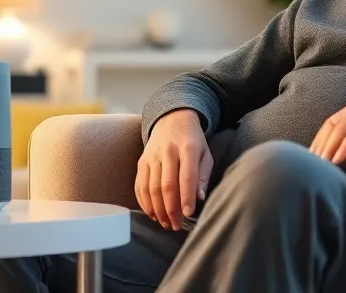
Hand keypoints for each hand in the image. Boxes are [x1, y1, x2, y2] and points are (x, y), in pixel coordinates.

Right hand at [135, 109, 212, 230]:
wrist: (172, 120)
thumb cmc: (193, 142)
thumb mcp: (205, 154)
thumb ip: (203, 176)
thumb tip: (199, 198)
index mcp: (188, 148)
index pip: (186, 176)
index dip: (186, 197)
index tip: (188, 214)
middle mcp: (168, 151)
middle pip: (166, 185)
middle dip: (171, 209)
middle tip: (176, 225)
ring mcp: (152, 156)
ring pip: (151, 188)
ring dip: (157, 209)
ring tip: (165, 223)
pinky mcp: (142, 161)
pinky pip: (140, 185)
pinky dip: (144, 202)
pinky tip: (152, 213)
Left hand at [309, 74, 345, 164]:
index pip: (330, 123)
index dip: (319, 139)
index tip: (311, 156)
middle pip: (330, 127)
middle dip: (318, 147)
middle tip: (309, 166)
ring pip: (339, 131)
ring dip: (326, 150)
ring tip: (319, 167)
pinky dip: (344, 147)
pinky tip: (337, 161)